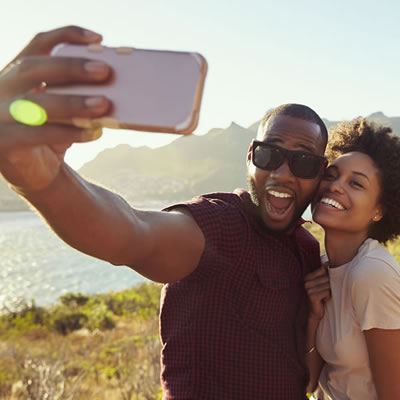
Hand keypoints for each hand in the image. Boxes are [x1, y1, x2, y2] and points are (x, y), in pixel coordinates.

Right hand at [0, 26, 111, 191]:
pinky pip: (36, 134)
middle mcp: (2, 88)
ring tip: (104, 104)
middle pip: (32, 68)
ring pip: (34, 103)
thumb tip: (116, 84)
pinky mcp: (3, 142)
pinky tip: (93, 132)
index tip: (98, 39)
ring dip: (72, 102)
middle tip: (104, 71)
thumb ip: (78, 94)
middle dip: (70, 68)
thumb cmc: (54, 135)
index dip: (66, 35)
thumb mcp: (65, 111)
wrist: (37, 172)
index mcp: (18, 73)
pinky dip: (68, 132)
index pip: (38, 44)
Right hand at [304, 263, 330, 320]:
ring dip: (330, 292)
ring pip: (328, 285)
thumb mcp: (322, 283)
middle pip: (327, 277)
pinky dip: (329, 297)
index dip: (329, 276)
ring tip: (324, 297)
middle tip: (325, 292)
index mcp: (307, 277)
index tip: (325, 284)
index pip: (323, 269)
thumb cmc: (321, 297)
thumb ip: (324, 273)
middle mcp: (306, 281)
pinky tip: (323, 301)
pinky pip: (327, 292)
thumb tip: (327, 262)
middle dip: (330, 285)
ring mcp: (308, 288)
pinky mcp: (312, 296)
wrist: (315, 313)